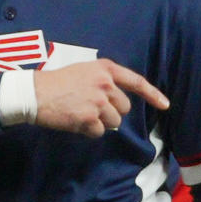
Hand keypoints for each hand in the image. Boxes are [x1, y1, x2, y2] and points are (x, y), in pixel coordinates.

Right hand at [32, 59, 168, 136]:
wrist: (35, 93)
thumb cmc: (57, 82)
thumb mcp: (84, 72)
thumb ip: (104, 82)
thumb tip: (118, 104)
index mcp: (105, 69)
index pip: (136, 81)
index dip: (153, 94)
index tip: (165, 104)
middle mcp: (105, 84)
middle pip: (124, 108)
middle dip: (112, 113)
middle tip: (91, 108)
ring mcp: (98, 102)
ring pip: (114, 123)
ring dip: (100, 123)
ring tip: (80, 113)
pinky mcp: (89, 118)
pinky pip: (99, 132)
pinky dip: (88, 131)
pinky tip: (74, 121)